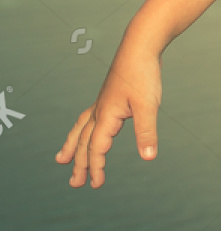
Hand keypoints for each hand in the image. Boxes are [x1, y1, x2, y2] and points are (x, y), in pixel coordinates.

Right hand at [56, 43, 161, 187]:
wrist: (140, 46)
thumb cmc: (143, 74)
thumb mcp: (148, 105)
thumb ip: (147, 132)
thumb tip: (149, 157)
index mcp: (106, 115)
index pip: (97, 148)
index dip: (96, 167)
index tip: (96, 184)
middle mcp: (99, 110)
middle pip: (84, 142)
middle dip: (79, 164)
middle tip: (75, 183)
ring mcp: (101, 102)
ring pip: (81, 129)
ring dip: (72, 146)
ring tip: (61, 159)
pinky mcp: (108, 96)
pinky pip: (88, 118)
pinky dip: (82, 128)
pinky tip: (87, 129)